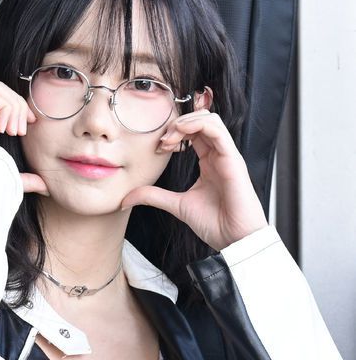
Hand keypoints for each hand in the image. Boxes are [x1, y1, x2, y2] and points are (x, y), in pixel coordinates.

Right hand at [0, 81, 48, 196]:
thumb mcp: (6, 180)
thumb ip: (24, 180)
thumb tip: (45, 185)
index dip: (17, 107)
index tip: (27, 127)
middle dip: (17, 105)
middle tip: (21, 131)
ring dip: (12, 106)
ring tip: (13, 132)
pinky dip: (5, 108)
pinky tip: (5, 131)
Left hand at [121, 110, 268, 250]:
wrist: (234, 239)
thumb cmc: (215, 223)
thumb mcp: (176, 205)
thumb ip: (154, 196)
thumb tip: (125, 198)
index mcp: (208, 161)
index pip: (192, 132)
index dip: (172, 133)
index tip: (158, 148)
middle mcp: (218, 155)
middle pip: (199, 120)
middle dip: (176, 125)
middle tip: (162, 142)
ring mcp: (227, 155)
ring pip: (209, 119)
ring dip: (185, 122)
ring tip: (170, 138)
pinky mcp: (233, 159)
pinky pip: (217, 130)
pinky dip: (198, 125)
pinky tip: (181, 132)